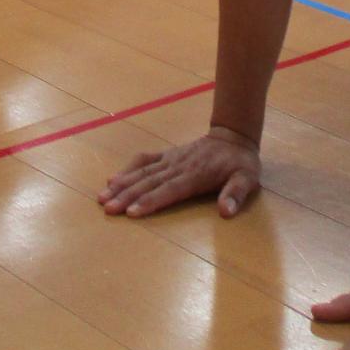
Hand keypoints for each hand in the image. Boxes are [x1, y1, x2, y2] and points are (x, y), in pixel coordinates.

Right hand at [100, 127, 260, 218]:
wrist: (233, 137)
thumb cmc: (240, 164)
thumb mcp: (247, 179)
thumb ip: (235, 194)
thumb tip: (225, 212)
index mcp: (196, 175)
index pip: (169, 190)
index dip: (150, 201)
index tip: (132, 212)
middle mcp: (178, 166)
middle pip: (149, 182)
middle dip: (127, 196)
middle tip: (107, 207)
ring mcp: (170, 159)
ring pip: (142, 172)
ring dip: (122, 184)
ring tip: (102, 196)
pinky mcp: (166, 155)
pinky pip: (144, 160)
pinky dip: (128, 169)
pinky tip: (112, 179)